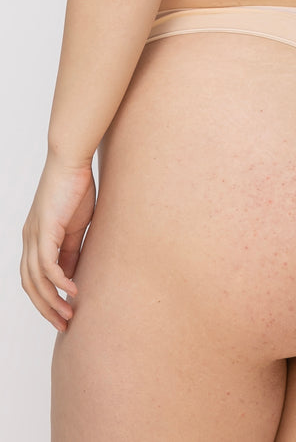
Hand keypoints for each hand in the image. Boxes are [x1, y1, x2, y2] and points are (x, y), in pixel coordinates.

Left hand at [20, 150, 95, 332]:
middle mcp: (28, 240)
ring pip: (36, 280)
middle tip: (64, 325)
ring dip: (52, 301)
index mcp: (34, 238)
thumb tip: (74, 275)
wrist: (71, 160)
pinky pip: (47, 265)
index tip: (63, 314)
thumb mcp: (76, 225)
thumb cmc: (75, 187)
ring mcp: (34, 235)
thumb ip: (72, 249)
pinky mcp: (44, 230)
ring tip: (69, 315)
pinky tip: (72, 291)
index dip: (47, 299)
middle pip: (30, 286)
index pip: (35, 279)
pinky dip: (58, 282)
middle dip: (46, 309)